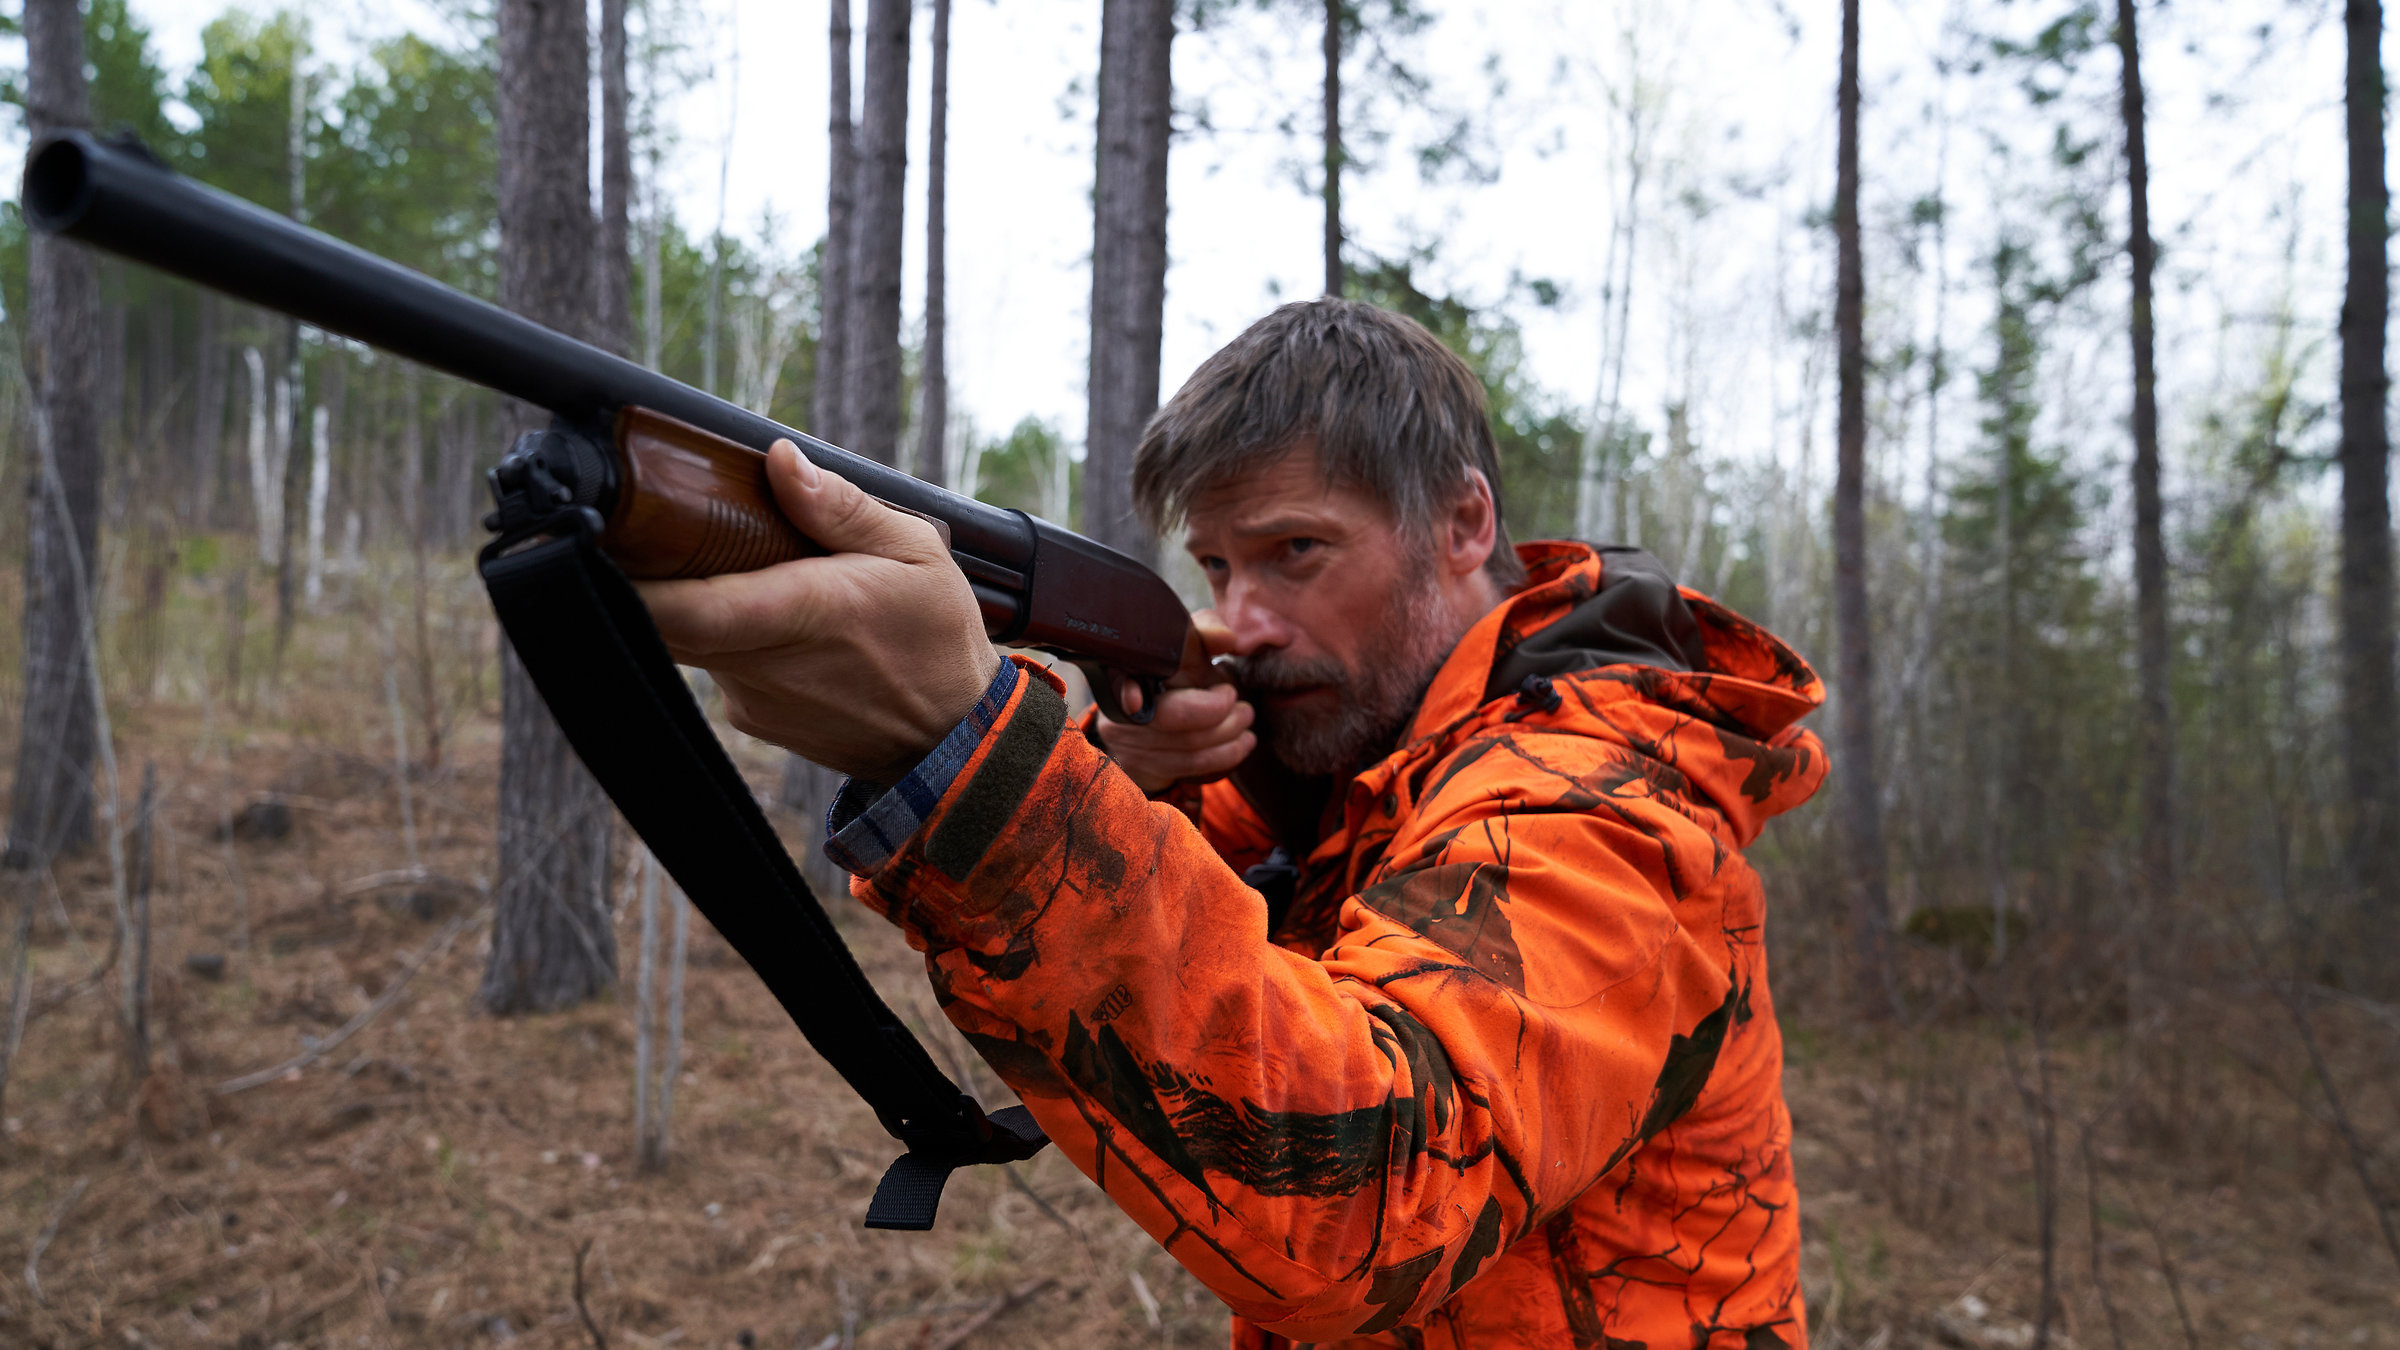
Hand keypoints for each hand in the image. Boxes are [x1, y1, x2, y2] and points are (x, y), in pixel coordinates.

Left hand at [635, 440, 1002, 783]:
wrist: (952, 738)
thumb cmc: (938, 639)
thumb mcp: (916, 552)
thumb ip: (841, 508)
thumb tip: (781, 460)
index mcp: (805, 613)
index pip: (692, 605)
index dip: (634, 581)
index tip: (596, 540)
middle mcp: (765, 665)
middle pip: (668, 615)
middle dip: (654, 571)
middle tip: (653, 525)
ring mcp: (752, 699)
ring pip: (693, 636)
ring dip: (704, 600)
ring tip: (754, 572)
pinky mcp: (752, 719)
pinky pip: (718, 663)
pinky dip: (731, 635)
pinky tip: (780, 624)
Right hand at [1096, 611, 1253, 792]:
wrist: (1163, 710)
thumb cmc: (1179, 672)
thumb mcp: (1190, 645)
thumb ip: (1207, 631)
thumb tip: (1226, 639)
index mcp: (1122, 676)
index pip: (1121, 685)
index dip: (1130, 693)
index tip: (1143, 699)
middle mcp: (1118, 715)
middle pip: (1166, 720)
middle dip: (1215, 714)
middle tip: (1243, 707)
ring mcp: (1128, 748)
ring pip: (1185, 751)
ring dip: (1229, 738)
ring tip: (1247, 721)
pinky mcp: (1145, 771)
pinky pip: (1190, 770)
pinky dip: (1224, 758)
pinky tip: (1241, 744)